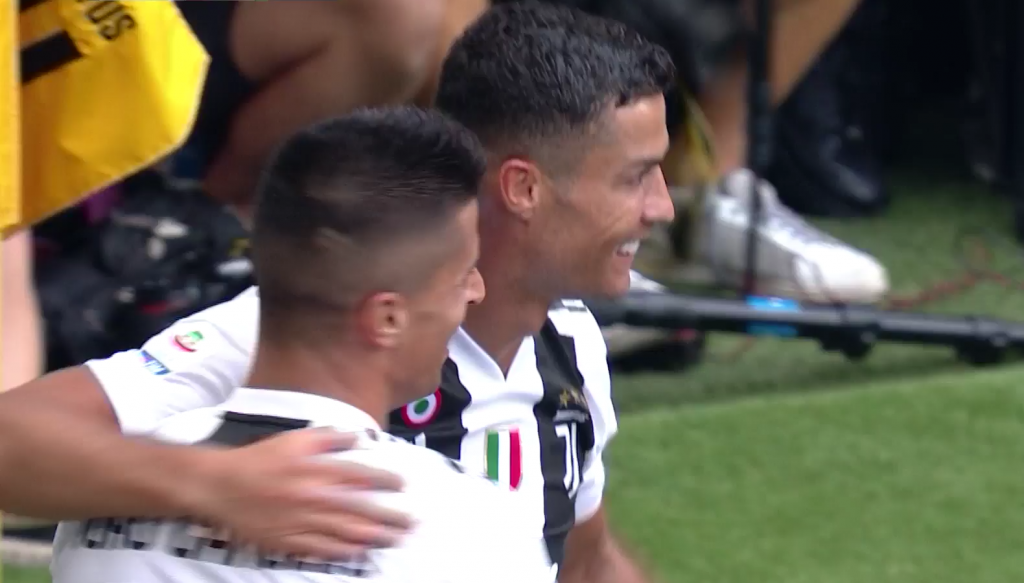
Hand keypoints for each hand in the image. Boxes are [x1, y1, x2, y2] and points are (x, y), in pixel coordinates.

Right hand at [187, 428, 412, 559]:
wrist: (221, 486)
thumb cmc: (261, 459)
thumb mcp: (295, 438)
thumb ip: (329, 437)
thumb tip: (359, 438)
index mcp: (318, 470)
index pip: (362, 477)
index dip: (386, 482)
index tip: (403, 486)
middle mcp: (315, 498)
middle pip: (361, 510)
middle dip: (390, 518)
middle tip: (411, 523)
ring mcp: (303, 523)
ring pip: (347, 533)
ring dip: (375, 538)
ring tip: (396, 540)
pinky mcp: (290, 541)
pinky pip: (323, 550)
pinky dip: (344, 552)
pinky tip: (361, 552)